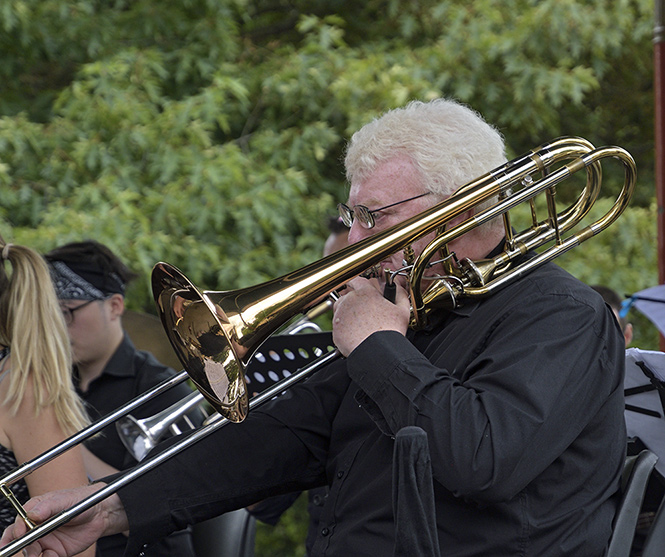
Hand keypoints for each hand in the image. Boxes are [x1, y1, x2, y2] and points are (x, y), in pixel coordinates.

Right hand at [0, 483, 127, 556]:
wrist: (100, 513)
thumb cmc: (82, 500)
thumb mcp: (65, 499)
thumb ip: (48, 506)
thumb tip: (31, 514)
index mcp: (37, 511)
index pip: (19, 521)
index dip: (17, 529)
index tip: (21, 533)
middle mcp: (38, 527)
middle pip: (20, 539)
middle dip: (19, 546)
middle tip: (27, 548)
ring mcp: (45, 540)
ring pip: (30, 552)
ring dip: (31, 555)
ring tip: (39, 554)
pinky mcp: (55, 551)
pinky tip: (53, 555)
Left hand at [332, 276, 409, 356]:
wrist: (378, 350)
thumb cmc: (390, 331)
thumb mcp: (402, 310)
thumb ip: (399, 294)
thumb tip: (397, 289)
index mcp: (366, 293)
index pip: (357, 280)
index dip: (358, 285)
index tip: (360, 289)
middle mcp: (350, 300)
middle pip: (347, 296)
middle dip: (353, 302)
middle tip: (363, 313)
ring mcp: (341, 314)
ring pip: (340, 310)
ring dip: (347, 314)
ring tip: (359, 325)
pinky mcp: (336, 328)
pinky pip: (337, 325)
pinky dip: (344, 329)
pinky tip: (355, 334)